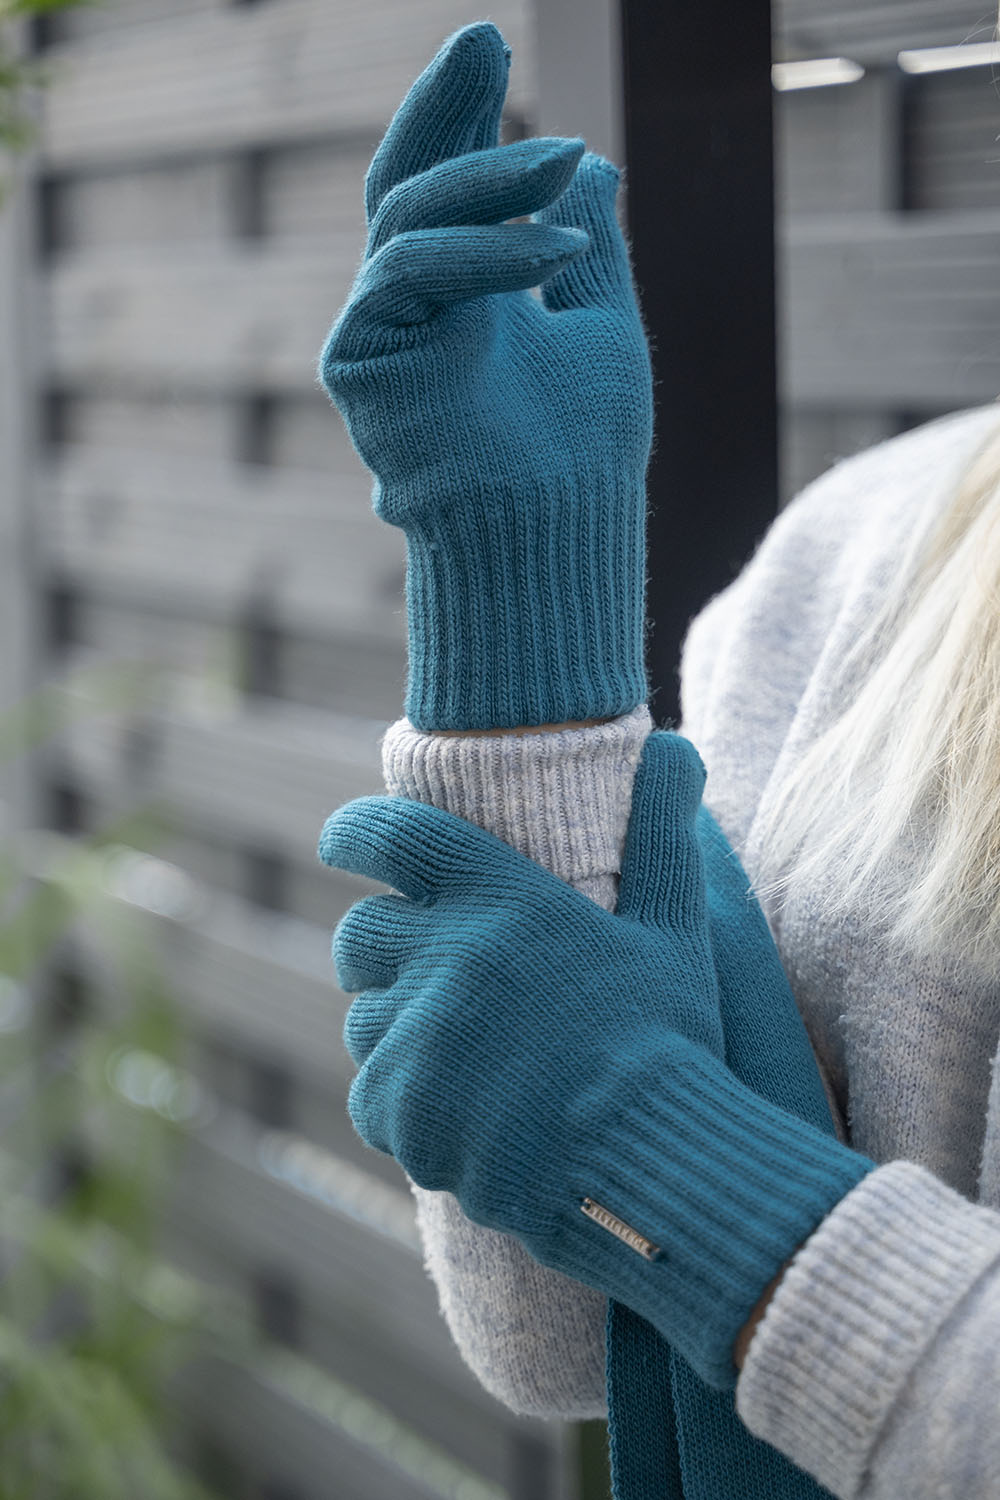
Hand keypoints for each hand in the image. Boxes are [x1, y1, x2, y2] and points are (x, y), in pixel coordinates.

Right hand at [318, 22, 652, 731]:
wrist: (560, 533)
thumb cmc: (585, 453)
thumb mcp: (602, 323)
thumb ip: (587, 245)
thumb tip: (595, 161)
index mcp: (469, 297)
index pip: (452, 188)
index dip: (464, 117)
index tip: (489, 46)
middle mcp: (416, 308)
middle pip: (406, 183)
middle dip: (443, 108)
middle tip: (481, 38)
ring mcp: (381, 332)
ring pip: (408, 219)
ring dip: (488, 182)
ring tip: (566, 164)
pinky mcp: (362, 360)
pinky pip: (406, 271)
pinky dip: (478, 251)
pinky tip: (551, 249)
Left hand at [319, 732, 871, 1388]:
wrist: (651, 1159)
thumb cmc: (665, 1038)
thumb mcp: (674, 929)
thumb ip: (661, 835)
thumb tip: (673, 746)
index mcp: (498, 899)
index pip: (391, 835)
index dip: (355, 833)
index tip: (340, 843)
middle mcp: (441, 957)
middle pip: (359, 935)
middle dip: (376, 946)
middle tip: (417, 967)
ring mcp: (413, 1035)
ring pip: (365, 1020)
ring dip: (397, 1028)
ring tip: (459, 1057)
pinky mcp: (398, 1109)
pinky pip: (372, 1096)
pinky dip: (404, 1104)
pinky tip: (462, 1117)